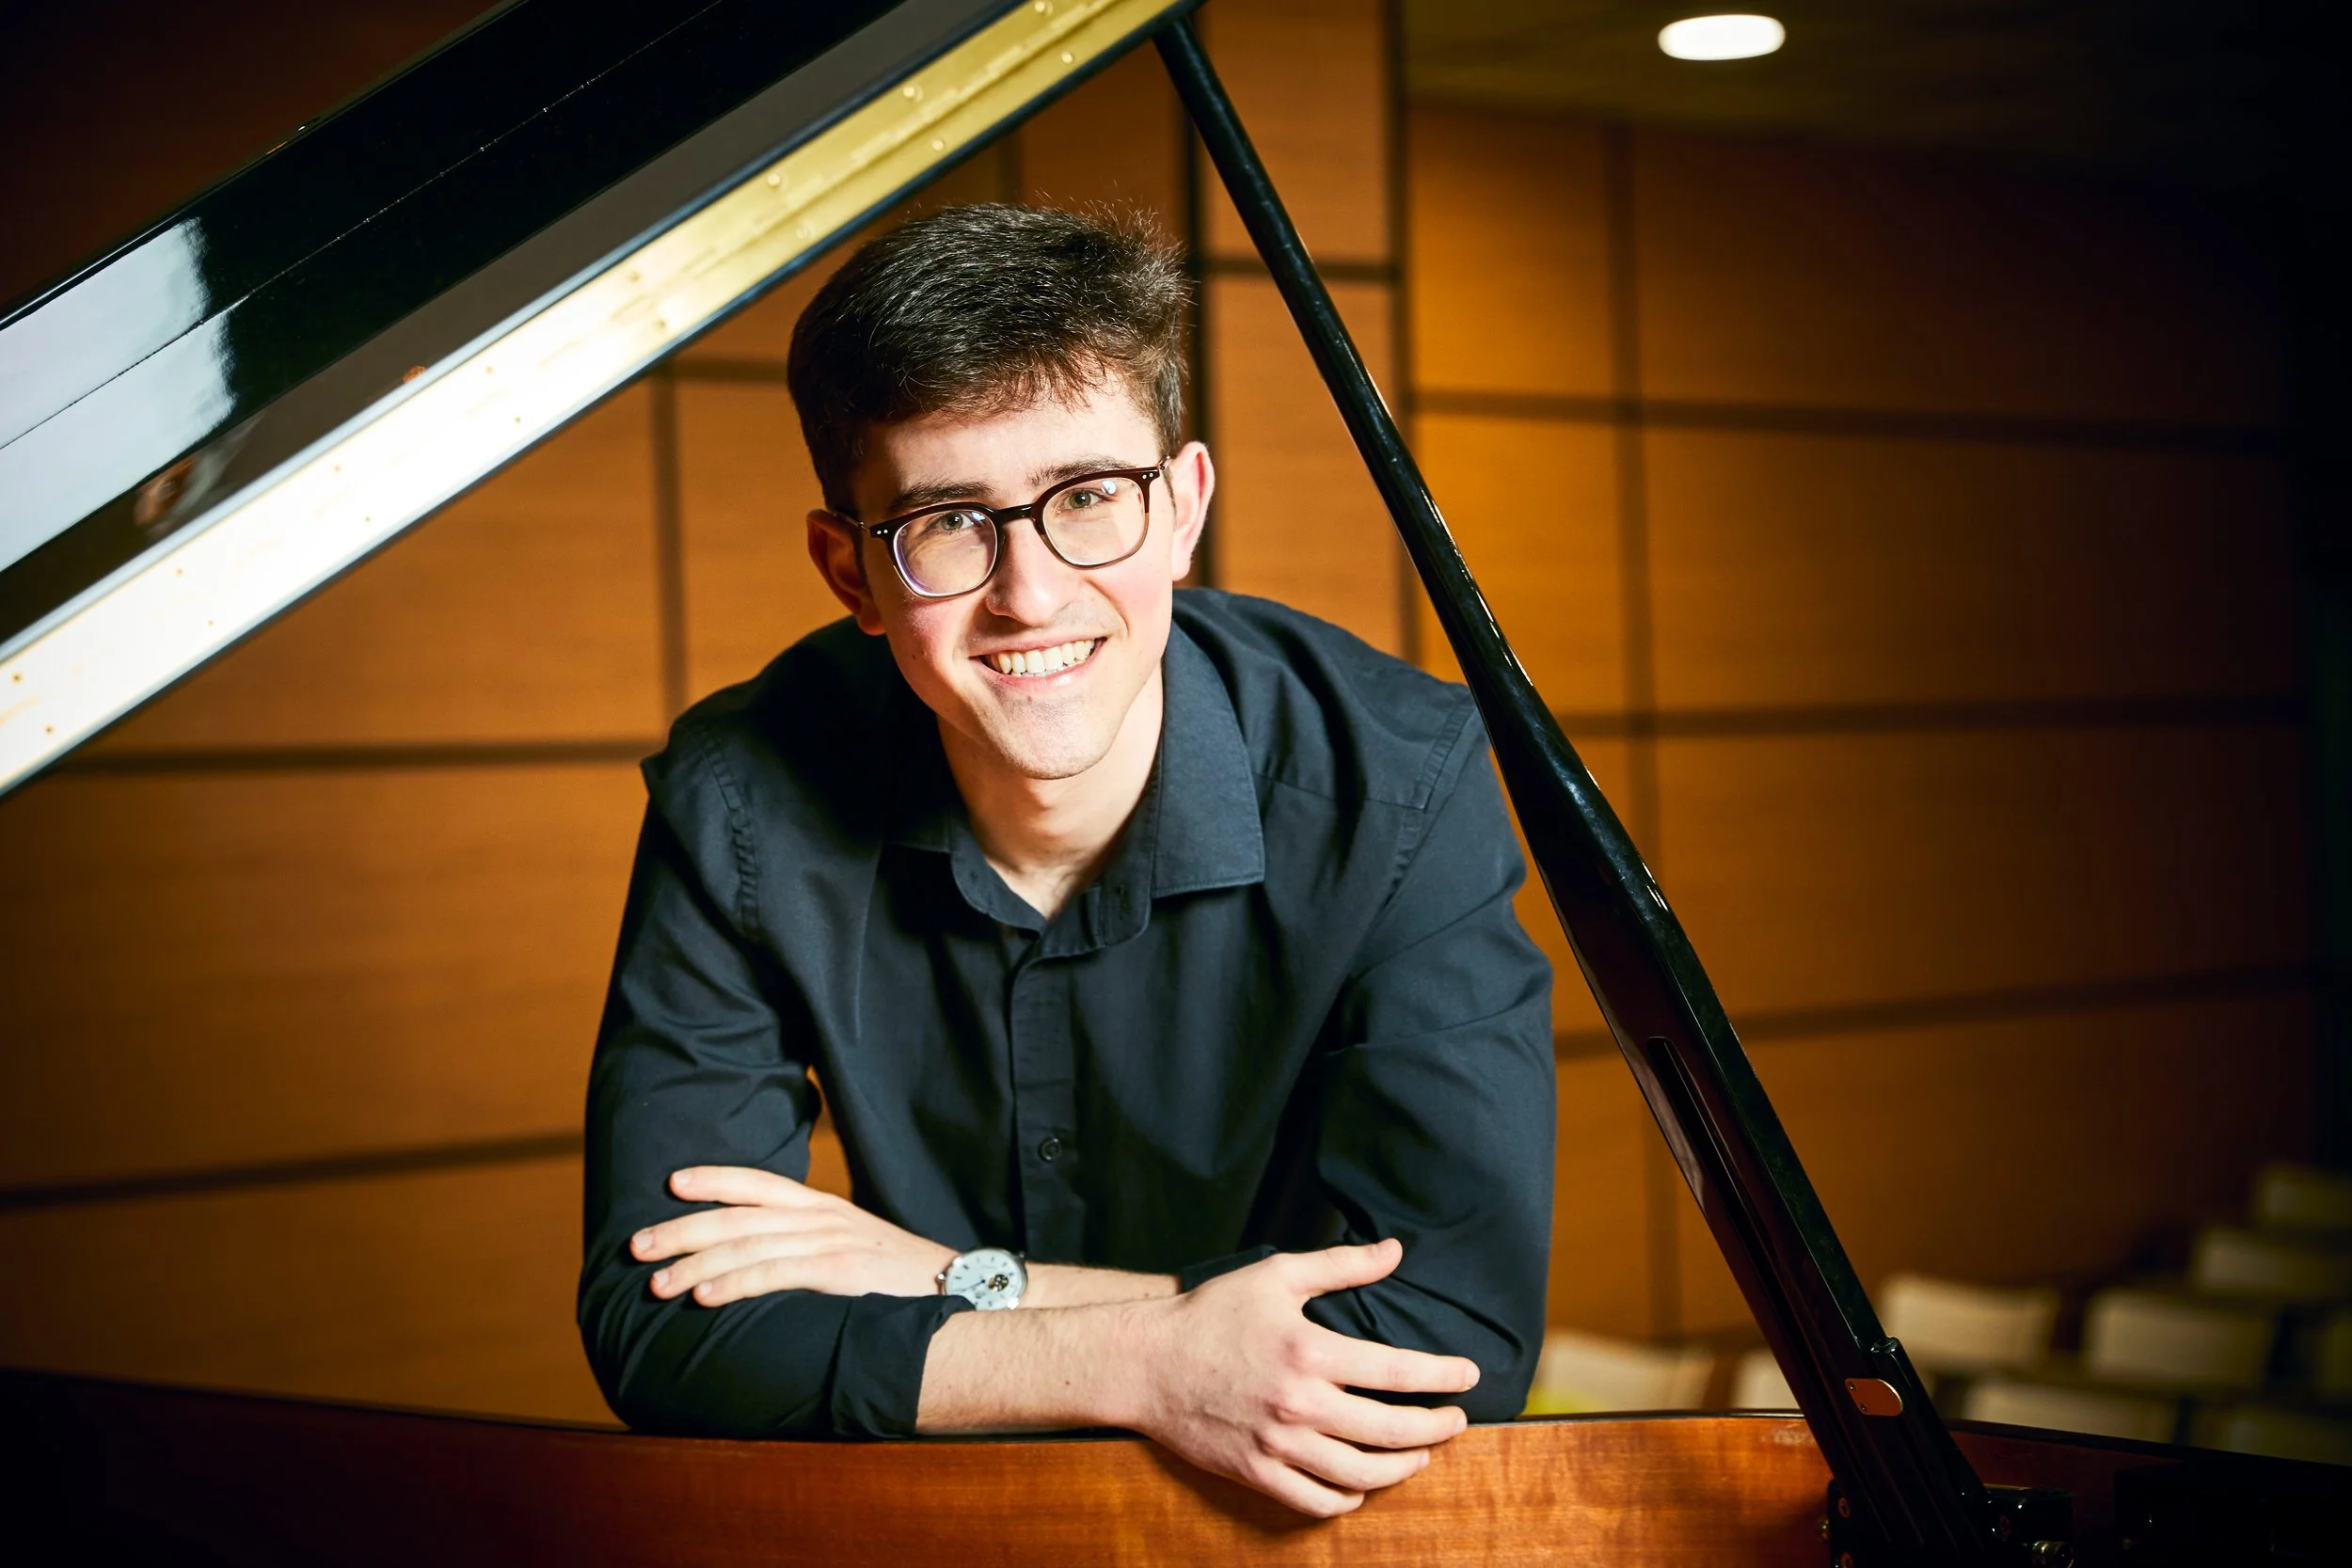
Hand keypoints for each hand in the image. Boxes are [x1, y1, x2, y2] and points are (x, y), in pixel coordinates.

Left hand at [630, 1165, 953, 1305]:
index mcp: (823, 1207)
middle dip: (683, 1228)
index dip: (714, 1179)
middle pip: (740, 1214)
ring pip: (749, 1244)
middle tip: (638, 1245)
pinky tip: (704, 1295)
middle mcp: (822, 1217)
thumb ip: (810, 1248)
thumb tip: (763, 1262)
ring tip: (657, 1282)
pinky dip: (735, 1282)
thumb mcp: (854, 1250)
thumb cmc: (902, 1279)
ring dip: (696, 1262)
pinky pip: (776, 1274)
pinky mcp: (841, 1272)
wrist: (961, 1288)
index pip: (759, 1183)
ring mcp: (832, 1243)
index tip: (670, 1182)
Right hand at [1125, 1238, 1479, 1517]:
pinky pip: (1315, 1500)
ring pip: (1359, 1473)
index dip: (1441, 1376)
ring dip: (1401, 1468)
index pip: (1396, 1371)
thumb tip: (1394, 1251)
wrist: (1146, 1363)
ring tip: (1419, 1455)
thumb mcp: (1275, 1275)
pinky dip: (1347, 1499)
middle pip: (1390, 1430)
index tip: (1468, 1377)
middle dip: (1434, 1429)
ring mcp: (1278, 1445)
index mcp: (1310, 1351)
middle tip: (1455, 1421)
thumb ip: (1340, 1265)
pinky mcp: (1256, 1472)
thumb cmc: (1210, 1313)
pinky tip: (1361, 1486)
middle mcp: (1300, 1404)